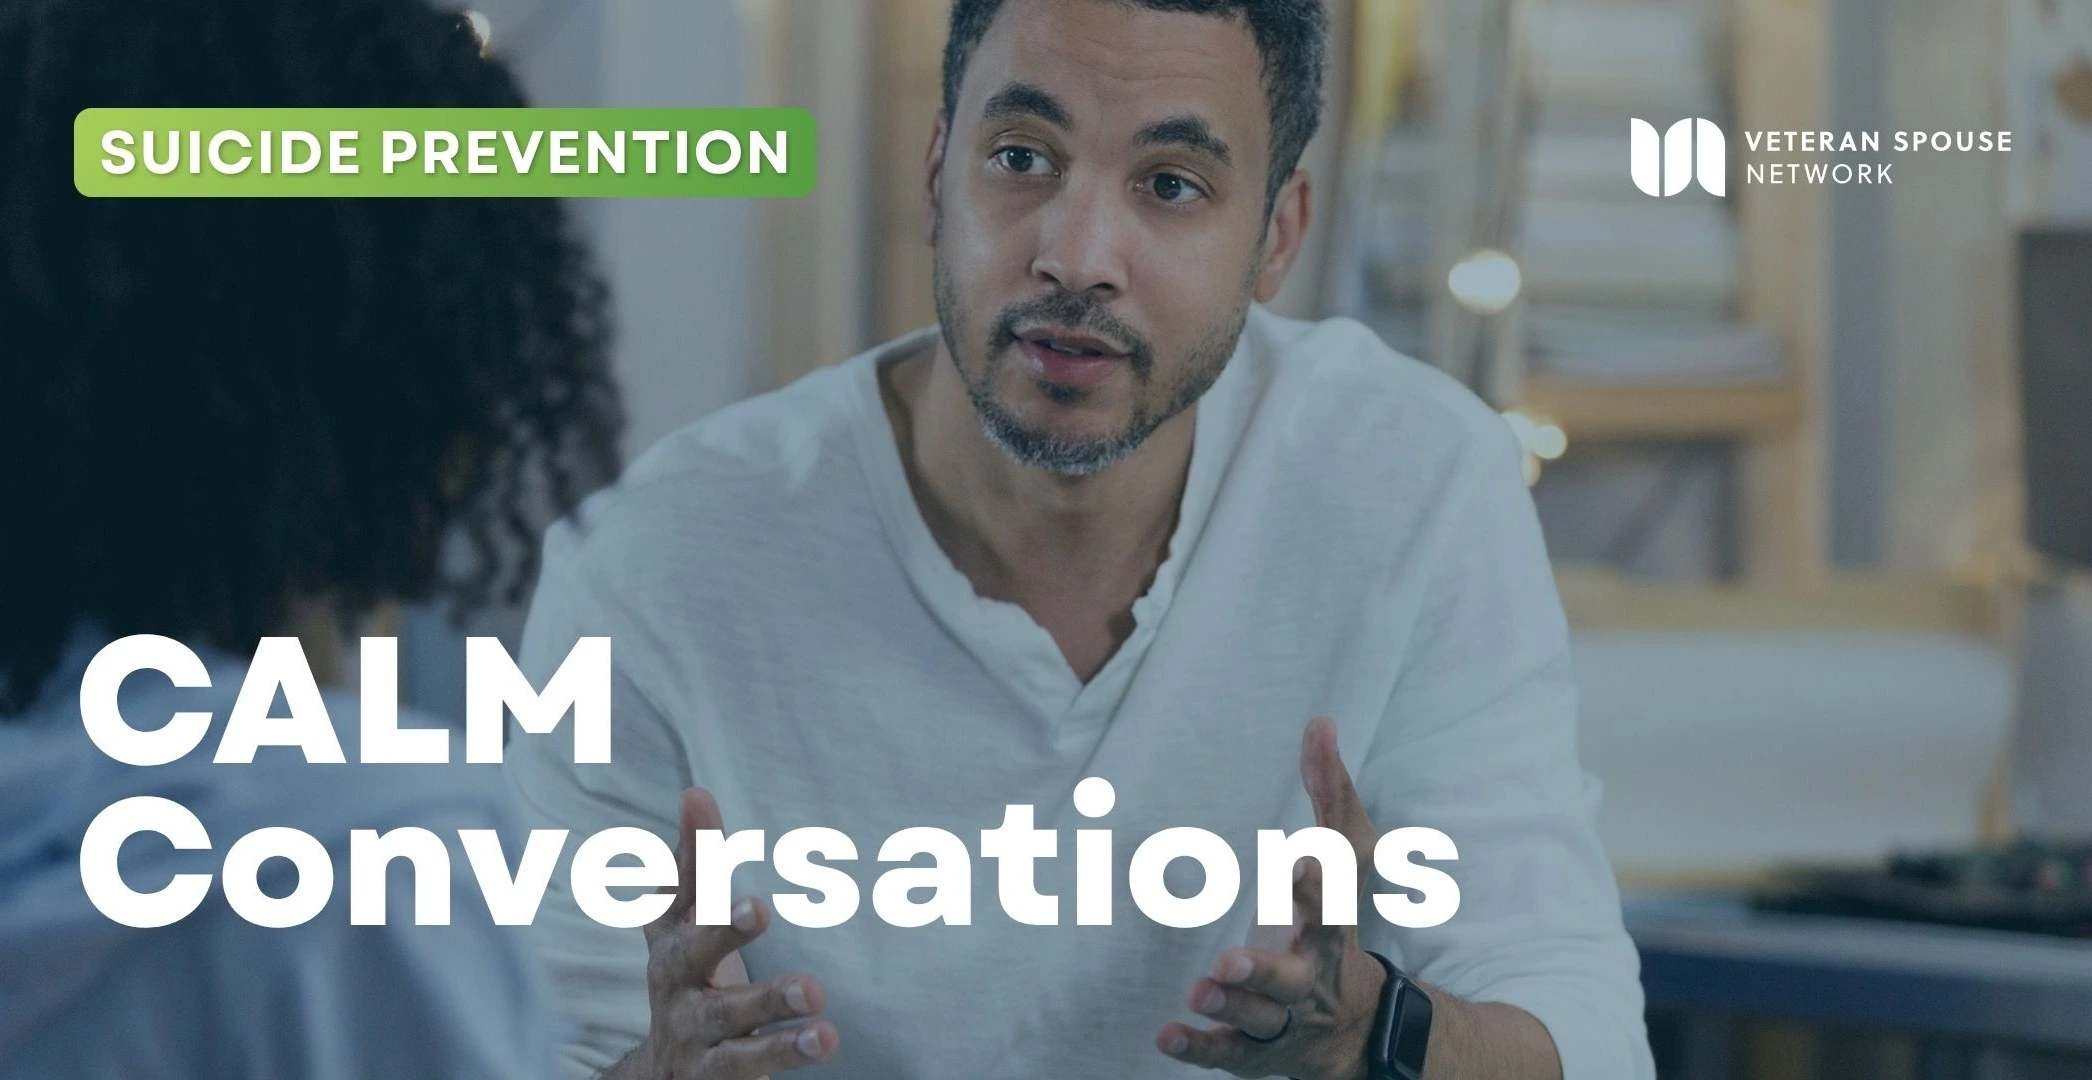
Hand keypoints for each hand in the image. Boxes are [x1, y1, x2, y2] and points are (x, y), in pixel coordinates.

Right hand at [628, 788, 838, 1079]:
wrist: (663, 1075)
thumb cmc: (689, 979)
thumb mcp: (687, 925)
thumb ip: (697, 865)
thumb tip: (694, 792)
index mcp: (671, 941)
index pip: (679, 887)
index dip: (690, 848)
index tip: (699, 797)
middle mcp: (674, 986)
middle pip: (692, 957)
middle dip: (723, 930)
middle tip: (760, 907)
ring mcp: (691, 1036)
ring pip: (729, 1018)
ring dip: (771, 1003)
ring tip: (816, 996)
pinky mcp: (715, 1077)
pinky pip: (751, 1064)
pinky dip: (787, 1051)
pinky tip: (826, 1039)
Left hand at [1158, 717, 1389, 1079]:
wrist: (1358, 1028)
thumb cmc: (1336, 925)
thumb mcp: (1344, 860)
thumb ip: (1331, 794)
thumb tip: (1319, 722)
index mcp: (1329, 927)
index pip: (1328, 905)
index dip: (1315, 885)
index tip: (1298, 861)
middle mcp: (1310, 975)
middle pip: (1292, 975)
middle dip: (1265, 968)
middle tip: (1229, 956)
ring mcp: (1284, 1017)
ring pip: (1261, 1017)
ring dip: (1230, 1003)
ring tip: (1199, 988)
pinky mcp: (1257, 1050)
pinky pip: (1228, 1052)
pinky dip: (1198, 1047)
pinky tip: (1166, 1036)